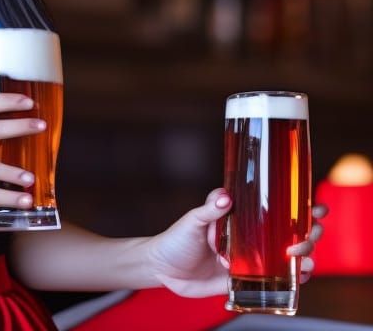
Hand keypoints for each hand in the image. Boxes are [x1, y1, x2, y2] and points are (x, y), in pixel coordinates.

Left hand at [146, 189, 328, 297]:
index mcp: (237, 218)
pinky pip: (272, 280)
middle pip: (286, 233)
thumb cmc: (175, 240)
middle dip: (305, 233)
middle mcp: (247, 238)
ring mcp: (248, 259)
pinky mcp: (245, 280)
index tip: (316, 208)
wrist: (162, 269)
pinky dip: (290, 279)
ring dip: (303, 257)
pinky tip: (300, 277)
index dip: (297, 209)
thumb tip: (225, 197)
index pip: (270, 210)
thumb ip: (209, 210)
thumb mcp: (191, 221)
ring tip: (305, 258)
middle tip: (308, 235)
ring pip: (285, 257)